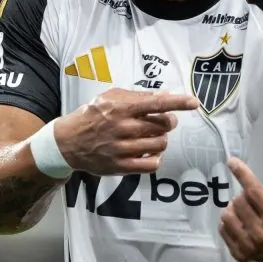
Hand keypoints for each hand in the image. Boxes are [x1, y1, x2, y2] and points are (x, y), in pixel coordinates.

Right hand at [53, 89, 198, 175]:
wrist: (68, 142)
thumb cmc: (91, 116)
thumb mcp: (109, 98)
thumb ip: (136, 97)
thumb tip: (163, 95)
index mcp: (120, 108)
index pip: (155, 103)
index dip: (177, 102)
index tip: (194, 102)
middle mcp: (122, 128)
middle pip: (162, 126)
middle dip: (169, 123)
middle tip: (164, 122)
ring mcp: (121, 148)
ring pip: (159, 145)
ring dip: (162, 140)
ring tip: (154, 137)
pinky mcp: (120, 166)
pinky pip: (151, 165)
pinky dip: (155, 159)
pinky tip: (149, 153)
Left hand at [219, 158, 262, 261]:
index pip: (253, 191)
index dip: (241, 173)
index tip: (232, 161)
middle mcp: (262, 235)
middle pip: (239, 201)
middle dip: (245, 195)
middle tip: (254, 199)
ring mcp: (250, 247)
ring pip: (227, 215)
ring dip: (234, 208)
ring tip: (247, 210)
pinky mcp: (241, 255)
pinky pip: (223, 229)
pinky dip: (229, 222)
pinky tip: (242, 222)